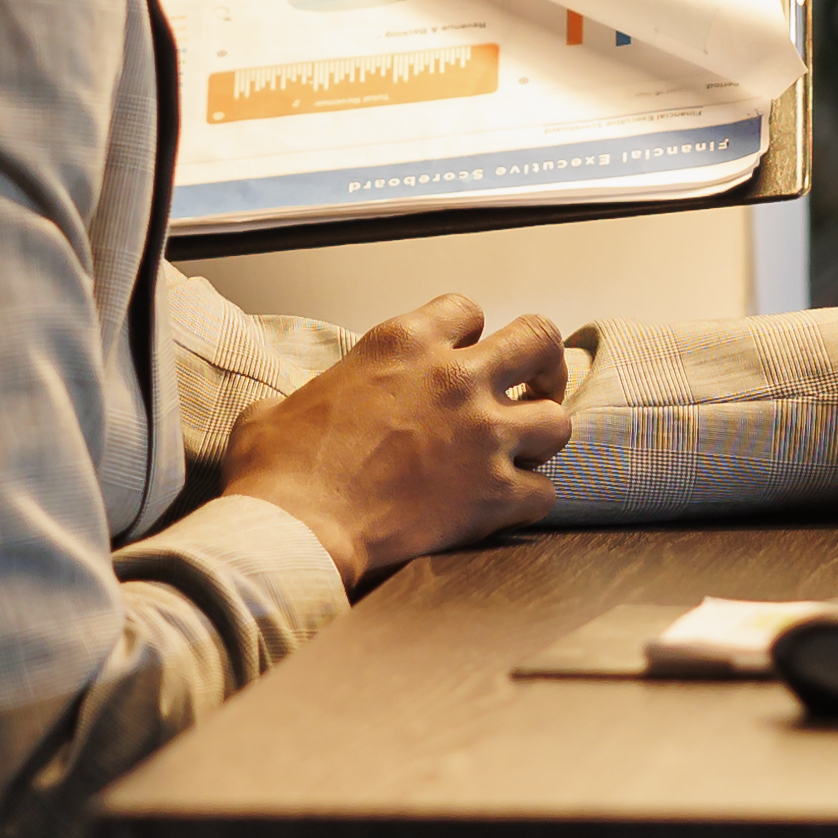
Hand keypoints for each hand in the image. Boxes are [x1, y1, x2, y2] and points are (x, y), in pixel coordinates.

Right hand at [221, 293, 573, 591]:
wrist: (295, 529)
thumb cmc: (279, 469)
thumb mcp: (280, 406)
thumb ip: (312, 395)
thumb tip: (292, 411)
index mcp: (402, 343)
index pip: (468, 308)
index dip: (469, 333)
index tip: (462, 357)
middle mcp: (454, 378)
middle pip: (539, 338)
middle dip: (542, 362)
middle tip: (531, 386)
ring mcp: (482, 434)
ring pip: (558, 419)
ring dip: (540, 437)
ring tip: (521, 453)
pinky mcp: (494, 493)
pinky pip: (545, 492)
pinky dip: (528, 500)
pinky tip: (504, 507)